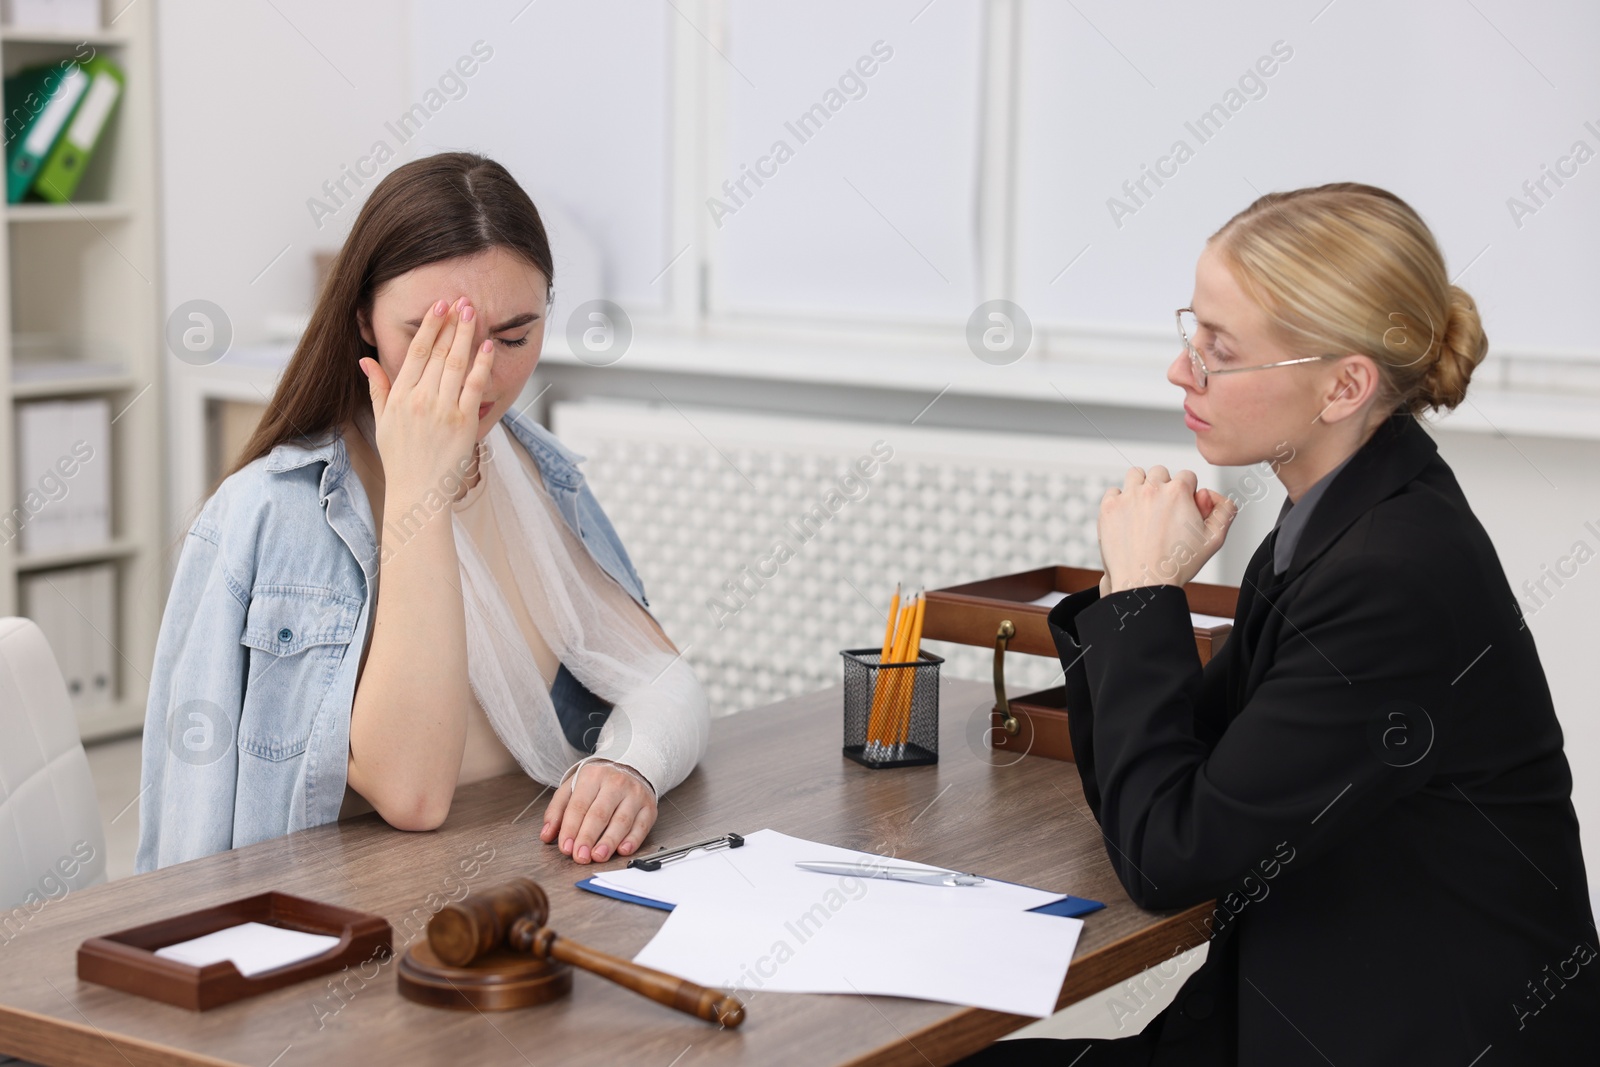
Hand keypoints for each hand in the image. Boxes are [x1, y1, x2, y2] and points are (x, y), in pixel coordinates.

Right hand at [358, 297, 492, 496]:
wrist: (417, 491)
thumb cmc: (400, 457)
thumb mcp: (382, 420)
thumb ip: (377, 387)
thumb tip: (365, 360)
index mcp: (400, 396)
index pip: (416, 352)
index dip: (429, 326)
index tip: (439, 306)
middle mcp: (420, 399)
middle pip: (438, 353)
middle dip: (451, 324)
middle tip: (462, 301)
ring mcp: (443, 410)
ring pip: (456, 364)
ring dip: (466, 336)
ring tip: (474, 314)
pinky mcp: (464, 423)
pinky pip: (474, 388)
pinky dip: (482, 365)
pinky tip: (487, 347)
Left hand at [540, 760, 657, 863]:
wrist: (630, 766)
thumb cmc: (598, 782)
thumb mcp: (572, 788)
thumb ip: (556, 811)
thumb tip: (547, 834)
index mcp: (592, 776)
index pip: (579, 805)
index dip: (571, 828)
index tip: (566, 847)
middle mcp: (615, 783)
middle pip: (600, 814)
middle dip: (588, 837)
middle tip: (580, 856)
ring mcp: (634, 794)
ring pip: (622, 821)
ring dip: (609, 841)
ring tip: (598, 856)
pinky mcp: (649, 807)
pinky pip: (642, 825)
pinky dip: (633, 839)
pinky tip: (623, 850)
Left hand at [1097, 465, 1237, 592]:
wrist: (1144, 582)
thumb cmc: (1177, 564)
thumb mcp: (1214, 539)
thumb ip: (1224, 511)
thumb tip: (1213, 495)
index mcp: (1178, 492)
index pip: (1186, 475)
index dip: (1188, 492)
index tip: (1183, 508)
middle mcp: (1152, 489)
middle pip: (1160, 472)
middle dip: (1164, 487)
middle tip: (1164, 511)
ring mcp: (1128, 497)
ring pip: (1136, 475)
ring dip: (1141, 486)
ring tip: (1145, 509)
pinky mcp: (1109, 508)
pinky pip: (1114, 491)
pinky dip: (1120, 500)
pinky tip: (1127, 517)